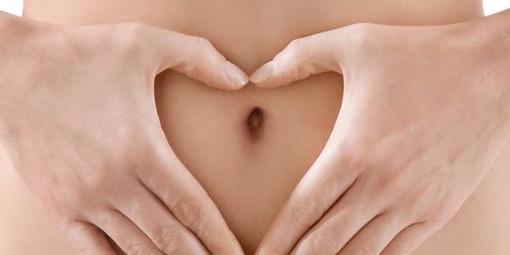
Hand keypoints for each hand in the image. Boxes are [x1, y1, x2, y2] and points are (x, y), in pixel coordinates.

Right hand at [0, 10, 247, 254]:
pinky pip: (93, 248)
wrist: (8, 71)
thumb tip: (242, 79)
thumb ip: (199, 58)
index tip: (235, 254)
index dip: (218, 236)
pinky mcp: (58, 205)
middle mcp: (114, 183)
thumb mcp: (144, 43)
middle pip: (169, 238)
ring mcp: (83, 199)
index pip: (192, 207)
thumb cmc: (79, 55)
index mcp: (142, 149)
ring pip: (134, 248)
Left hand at [251, 12, 509, 254]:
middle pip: (324, 242)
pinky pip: (398, 252)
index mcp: (352, 151)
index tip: (261, 254)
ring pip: (360, 254)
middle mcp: (380, 186)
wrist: (492, 73)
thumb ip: (298, 57)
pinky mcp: (439, 210)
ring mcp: (412, 203)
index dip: (277, 238)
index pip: (302, 210)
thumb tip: (257, 76)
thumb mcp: (353, 44)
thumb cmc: (421, 56)